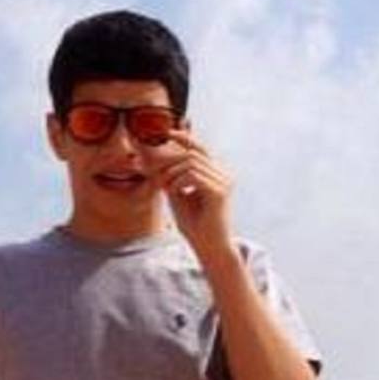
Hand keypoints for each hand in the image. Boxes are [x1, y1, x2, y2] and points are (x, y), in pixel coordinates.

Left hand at [153, 129, 233, 257]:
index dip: (184, 137)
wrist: (209, 247)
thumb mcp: (178, 194)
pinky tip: (175, 193)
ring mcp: (224, 182)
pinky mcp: (219, 191)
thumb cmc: (195, 224)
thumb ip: (171, 176)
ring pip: (191, 163)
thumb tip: (154, 158)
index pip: (200, 148)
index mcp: (217, 173)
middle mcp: (224, 174)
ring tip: (167, 189)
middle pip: (193, 153)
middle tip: (157, 175)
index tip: (166, 132)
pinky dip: (178, 183)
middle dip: (170, 161)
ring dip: (172, 175)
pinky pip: (192, 176)